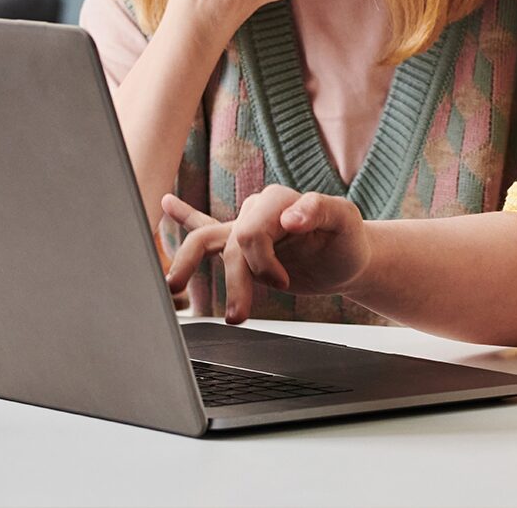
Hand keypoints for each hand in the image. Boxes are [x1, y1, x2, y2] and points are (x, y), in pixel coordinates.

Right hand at [162, 186, 372, 323]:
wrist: (350, 259)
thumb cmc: (349, 240)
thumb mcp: (346, 221)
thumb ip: (320, 209)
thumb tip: (289, 217)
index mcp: (278, 199)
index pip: (250, 232)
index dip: (262, 263)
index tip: (283, 283)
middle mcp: (257, 209)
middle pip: (229, 245)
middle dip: (234, 281)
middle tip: (240, 315)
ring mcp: (246, 226)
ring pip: (206, 243)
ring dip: (189, 267)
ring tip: (174, 288)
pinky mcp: (241, 246)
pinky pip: (205, 226)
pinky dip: (185, 216)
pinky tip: (167, 204)